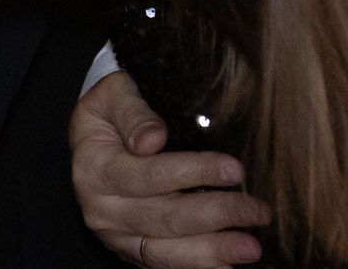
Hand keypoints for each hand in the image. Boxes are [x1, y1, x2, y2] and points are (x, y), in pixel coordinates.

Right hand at [71, 72, 267, 267]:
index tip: (235, 170)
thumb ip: (133, 113)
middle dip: (216, 215)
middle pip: (164, 218)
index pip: (150, 175)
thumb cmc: (109, 111)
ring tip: (251, 247)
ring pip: (166, 251)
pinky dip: (197, 266)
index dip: (195, 173)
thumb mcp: (113, 95)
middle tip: (258, 211)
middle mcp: (101, 209)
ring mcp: (115, 235)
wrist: (90, 139)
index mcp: (94, 169)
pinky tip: (227, 265)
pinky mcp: (130, 250)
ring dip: (212, 251)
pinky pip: (164, 264)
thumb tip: (153, 139)